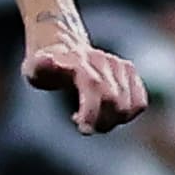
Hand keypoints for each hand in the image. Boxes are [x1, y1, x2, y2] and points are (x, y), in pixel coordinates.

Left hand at [24, 32, 147, 134]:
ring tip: (94, 119)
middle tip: (84, 125)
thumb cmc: (44, 64)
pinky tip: (109, 115)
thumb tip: (50, 60)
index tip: (83, 129)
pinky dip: (127, 115)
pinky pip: (140, 102)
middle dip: (101, 122)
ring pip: (129, 105)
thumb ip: (40, 66)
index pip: (95, 87)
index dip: (92, 112)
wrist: (61, 44)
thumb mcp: (34, 67)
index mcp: (80, 61)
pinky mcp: (130, 72)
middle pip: (115, 101)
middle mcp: (103, 61)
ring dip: (113, 121)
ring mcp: (119, 65)